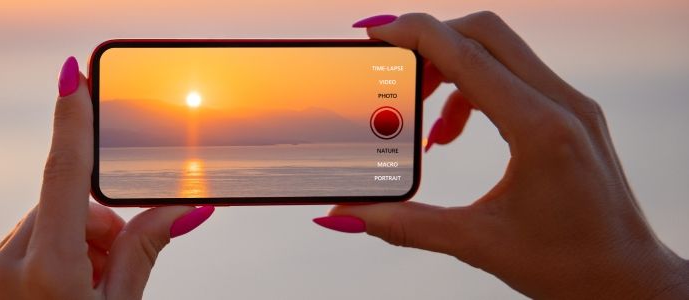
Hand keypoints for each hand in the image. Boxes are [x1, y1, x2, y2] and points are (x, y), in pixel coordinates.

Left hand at [0, 56, 214, 298]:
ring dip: (67, 247)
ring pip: (35, 230)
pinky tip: (55, 297)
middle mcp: (6, 271)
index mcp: (48, 272)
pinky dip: (38, 264)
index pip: (64, 176)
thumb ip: (142, 252)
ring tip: (85, 291)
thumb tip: (182, 209)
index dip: (72, 122)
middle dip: (92, 228)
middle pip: (58, 208)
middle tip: (110, 271)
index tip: (72, 77)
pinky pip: (12, 254)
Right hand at [314, 12, 688, 297]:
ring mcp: (573, 106)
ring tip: (427, 122)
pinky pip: (516, 75)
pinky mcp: (573, 115)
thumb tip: (343, 217)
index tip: (374, 36)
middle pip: (485, 33)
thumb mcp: (475, 243)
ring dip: (452, 69)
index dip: (415, 35)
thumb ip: (403, 225)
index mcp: (540, 129)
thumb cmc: (567, 266)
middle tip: (394, 74)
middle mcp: (562, 105)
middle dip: (431, 43)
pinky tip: (454, 132)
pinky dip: (475, 88)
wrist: (629, 281)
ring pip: (501, 51)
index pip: (467, 55)